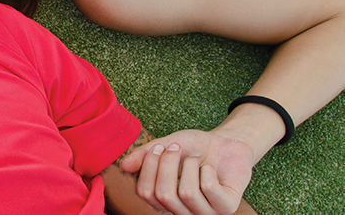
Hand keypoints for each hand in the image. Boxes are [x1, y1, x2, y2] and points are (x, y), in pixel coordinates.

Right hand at [120, 129, 254, 214]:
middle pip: (164, 195)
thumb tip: (124, 166)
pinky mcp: (227, 207)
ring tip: (196, 158)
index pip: (145, 193)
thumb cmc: (195, 147)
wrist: (226, 143)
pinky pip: (209, 188)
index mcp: (165, 201)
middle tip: (176, 147)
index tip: (158, 147)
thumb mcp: (167, 145)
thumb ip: (145, 155)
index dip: (148, 167)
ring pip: (187, 193)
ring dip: (190, 164)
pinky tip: (210, 168)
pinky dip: (207, 170)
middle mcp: (183, 211)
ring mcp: (206, 212)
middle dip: (168, 164)